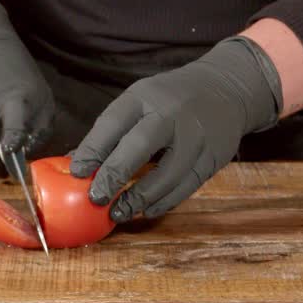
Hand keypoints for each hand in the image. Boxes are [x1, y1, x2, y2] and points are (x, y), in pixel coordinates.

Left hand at [69, 36, 282, 221]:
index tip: (77, 172)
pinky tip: (145, 210)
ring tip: (118, 213)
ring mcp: (196, 136)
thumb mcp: (139, 101)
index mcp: (145, 97)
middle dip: (114, 174)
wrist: (226, 88)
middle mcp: (171, 114)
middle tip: (96, 198)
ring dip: (140, 197)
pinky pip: (186, 186)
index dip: (93, 149)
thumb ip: (110, 132)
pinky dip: (164, 202)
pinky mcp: (213, 157)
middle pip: (140, 146)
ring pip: (167, 173)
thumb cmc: (169, 99)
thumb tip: (75, 164)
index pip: (113, 122)